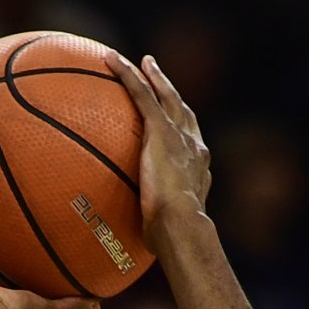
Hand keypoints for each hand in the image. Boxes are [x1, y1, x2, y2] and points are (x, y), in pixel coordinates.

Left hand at [114, 53, 209, 235]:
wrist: (182, 226)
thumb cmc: (174, 239)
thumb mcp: (166, 233)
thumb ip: (153, 229)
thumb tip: (133, 248)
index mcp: (198, 170)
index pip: (189, 143)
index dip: (182, 129)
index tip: (174, 122)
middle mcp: (194, 148)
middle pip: (183, 112)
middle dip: (172, 93)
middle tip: (160, 78)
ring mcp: (179, 136)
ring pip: (165, 97)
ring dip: (153, 77)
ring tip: (142, 62)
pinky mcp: (161, 131)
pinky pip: (141, 94)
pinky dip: (127, 75)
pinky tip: (111, 60)